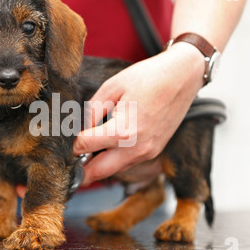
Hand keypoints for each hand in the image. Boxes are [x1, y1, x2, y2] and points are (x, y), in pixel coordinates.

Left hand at [73, 42, 204, 185]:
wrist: (183, 76)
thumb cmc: (148, 77)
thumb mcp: (111, 87)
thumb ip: (92, 111)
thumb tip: (80, 130)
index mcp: (123, 131)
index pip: (85, 147)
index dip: (72, 145)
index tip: (66, 143)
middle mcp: (137, 148)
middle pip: (99, 172)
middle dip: (81, 173)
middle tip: (67, 170)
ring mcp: (148, 152)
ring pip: (114, 170)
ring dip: (98, 167)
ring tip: (85, 156)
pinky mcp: (154, 151)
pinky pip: (128, 163)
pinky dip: (114, 160)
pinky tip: (107, 148)